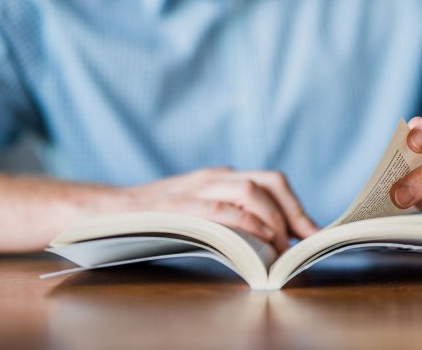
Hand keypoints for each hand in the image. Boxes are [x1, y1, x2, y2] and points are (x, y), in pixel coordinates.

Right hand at [125, 166, 318, 250]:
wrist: (111, 211)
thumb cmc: (159, 217)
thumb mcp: (199, 208)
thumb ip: (229, 215)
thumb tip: (269, 241)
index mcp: (221, 176)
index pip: (270, 181)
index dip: (295, 205)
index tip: (311, 231)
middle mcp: (215, 176)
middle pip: (269, 181)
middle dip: (293, 211)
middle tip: (304, 239)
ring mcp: (198, 188)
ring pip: (250, 190)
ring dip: (273, 219)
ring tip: (281, 245)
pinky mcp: (182, 205)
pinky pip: (223, 209)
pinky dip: (247, 224)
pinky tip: (259, 239)